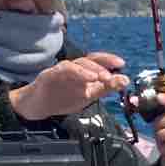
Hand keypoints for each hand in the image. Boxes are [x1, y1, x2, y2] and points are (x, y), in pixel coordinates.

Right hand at [9, 52, 126, 120]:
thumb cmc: (63, 98)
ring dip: (94, 69)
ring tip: (105, 77)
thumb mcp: (89, 96)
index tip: (122, 64)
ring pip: (79, 63)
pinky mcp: (52, 74)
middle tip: (115, 75)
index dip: (109, 60)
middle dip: (104, 64)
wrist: (40, 106)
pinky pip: (66, 69)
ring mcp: (62, 69)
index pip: (98, 62)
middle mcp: (74, 68)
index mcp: (83, 72)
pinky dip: (79, 72)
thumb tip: (124, 80)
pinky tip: (89, 78)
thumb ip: (105, 88)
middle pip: (90, 59)